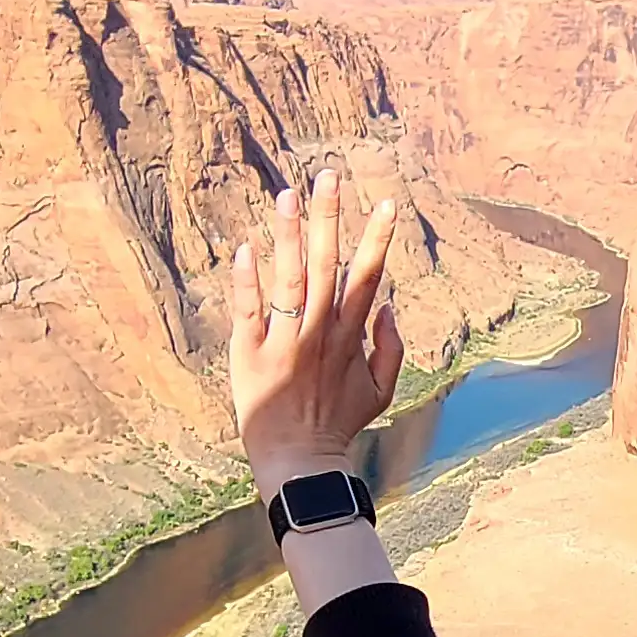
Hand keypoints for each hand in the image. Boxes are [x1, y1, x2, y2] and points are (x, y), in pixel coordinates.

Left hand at [227, 160, 404, 482]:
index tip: (385, 201)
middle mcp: (319, 332)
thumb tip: (386, 303)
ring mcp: (285, 341)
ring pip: (290, 278)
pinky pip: (249, 311)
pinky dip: (247, 280)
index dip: (376, 238)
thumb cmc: (338, 424)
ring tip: (287, 193)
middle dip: (330, 218)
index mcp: (349, 336)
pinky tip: (245, 247)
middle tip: (329, 175)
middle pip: (328, 265)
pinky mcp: (251, 354)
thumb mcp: (382, 391)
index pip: (366, 277)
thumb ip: (390, 347)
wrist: (300, 461)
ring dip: (289, 234)